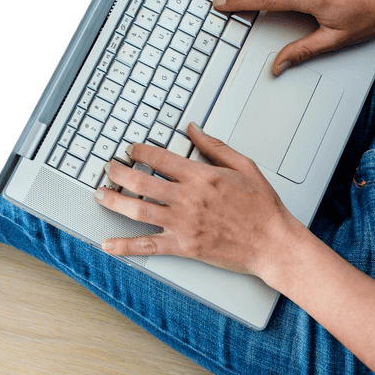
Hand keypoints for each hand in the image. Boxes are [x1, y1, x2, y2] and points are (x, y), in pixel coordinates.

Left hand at [94, 123, 304, 278]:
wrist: (274, 243)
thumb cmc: (262, 206)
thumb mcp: (243, 166)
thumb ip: (214, 146)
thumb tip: (192, 128)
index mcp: (201, 176)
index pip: (159, 158)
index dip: (139, 150)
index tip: (130, 148)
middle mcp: (187, 198)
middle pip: (141, 181)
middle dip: (118, 172)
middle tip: (107, 168)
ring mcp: (183, 223)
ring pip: (138, 210)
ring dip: (114, 201)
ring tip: (99, 194)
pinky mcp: (184, 247)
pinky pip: (149, 245)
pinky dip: (125, 246)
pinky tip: (108, 244)